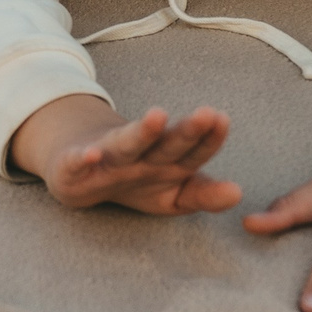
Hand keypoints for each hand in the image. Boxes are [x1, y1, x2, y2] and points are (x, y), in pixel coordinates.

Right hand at [10, 95, 242, 215]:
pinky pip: (78, 163)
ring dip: (142, 132)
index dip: (209, 140)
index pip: (193, 152)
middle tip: (207, 115)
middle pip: (166, 144)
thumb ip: (204, 194)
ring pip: (126, 144)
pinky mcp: (74, 167)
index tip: (223, 120)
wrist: (79, 171)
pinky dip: (82, 158)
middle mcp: (140, 156)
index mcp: (166, 162)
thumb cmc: (134, 181)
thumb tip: (237, 193)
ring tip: (157, 116)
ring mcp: (107, 160)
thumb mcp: (172, 196)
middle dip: (186, 131)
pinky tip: (90, 154)